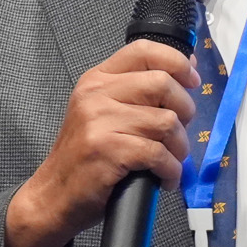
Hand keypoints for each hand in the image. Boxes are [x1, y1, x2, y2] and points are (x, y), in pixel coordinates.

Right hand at [4, 41, 198, 246]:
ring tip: (172, 160)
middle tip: (180, 131)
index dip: (178, 62)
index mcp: (97, 80)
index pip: (144, 51)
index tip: (192, 80)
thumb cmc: (86, 157)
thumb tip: (187, 70)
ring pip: (166, 122)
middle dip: (185, 110)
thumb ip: (138, 91)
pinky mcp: (108, 150)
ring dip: (179, 147)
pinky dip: (171, 170)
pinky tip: (165, 178)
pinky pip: (158, 153)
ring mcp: (100, 122)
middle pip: (162, 84)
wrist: (54, 195)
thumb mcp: (103, 113)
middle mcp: (96, 95)